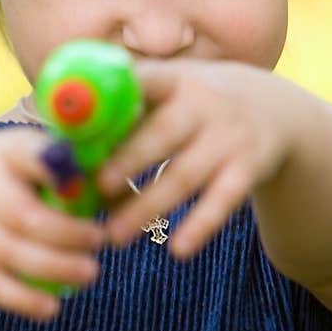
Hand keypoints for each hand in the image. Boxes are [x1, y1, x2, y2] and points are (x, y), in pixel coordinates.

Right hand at [0, 129, 105, 320]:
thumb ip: (83, 167)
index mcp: (8, 154)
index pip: (29, 157)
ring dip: (52, 267)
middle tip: (99, 241)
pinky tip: (51, 308)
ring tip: (90, 273)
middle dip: (64, 234)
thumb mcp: (47, 154)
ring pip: (7, 253)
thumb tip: (122, 184)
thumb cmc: (25, 170)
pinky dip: (21, 299)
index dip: (60, 174)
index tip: (96, 185)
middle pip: (20, 216)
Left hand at [95, 60, 304, 258]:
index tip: (78, 122)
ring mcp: (229, 136)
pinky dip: (201, 225)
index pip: (140, 83)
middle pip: (161, 134)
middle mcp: (204, 104)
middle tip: (96, 187)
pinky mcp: (249, 168)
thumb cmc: (195, 105)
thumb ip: (124, 108)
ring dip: (149, 206)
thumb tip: (55, 132)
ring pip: (185, 175)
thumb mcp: (169, 90)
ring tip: (115, 236)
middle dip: (128, 161)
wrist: (275, 110)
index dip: (110, 100)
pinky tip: (178, 250)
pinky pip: (223, 201)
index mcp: (173, 80)